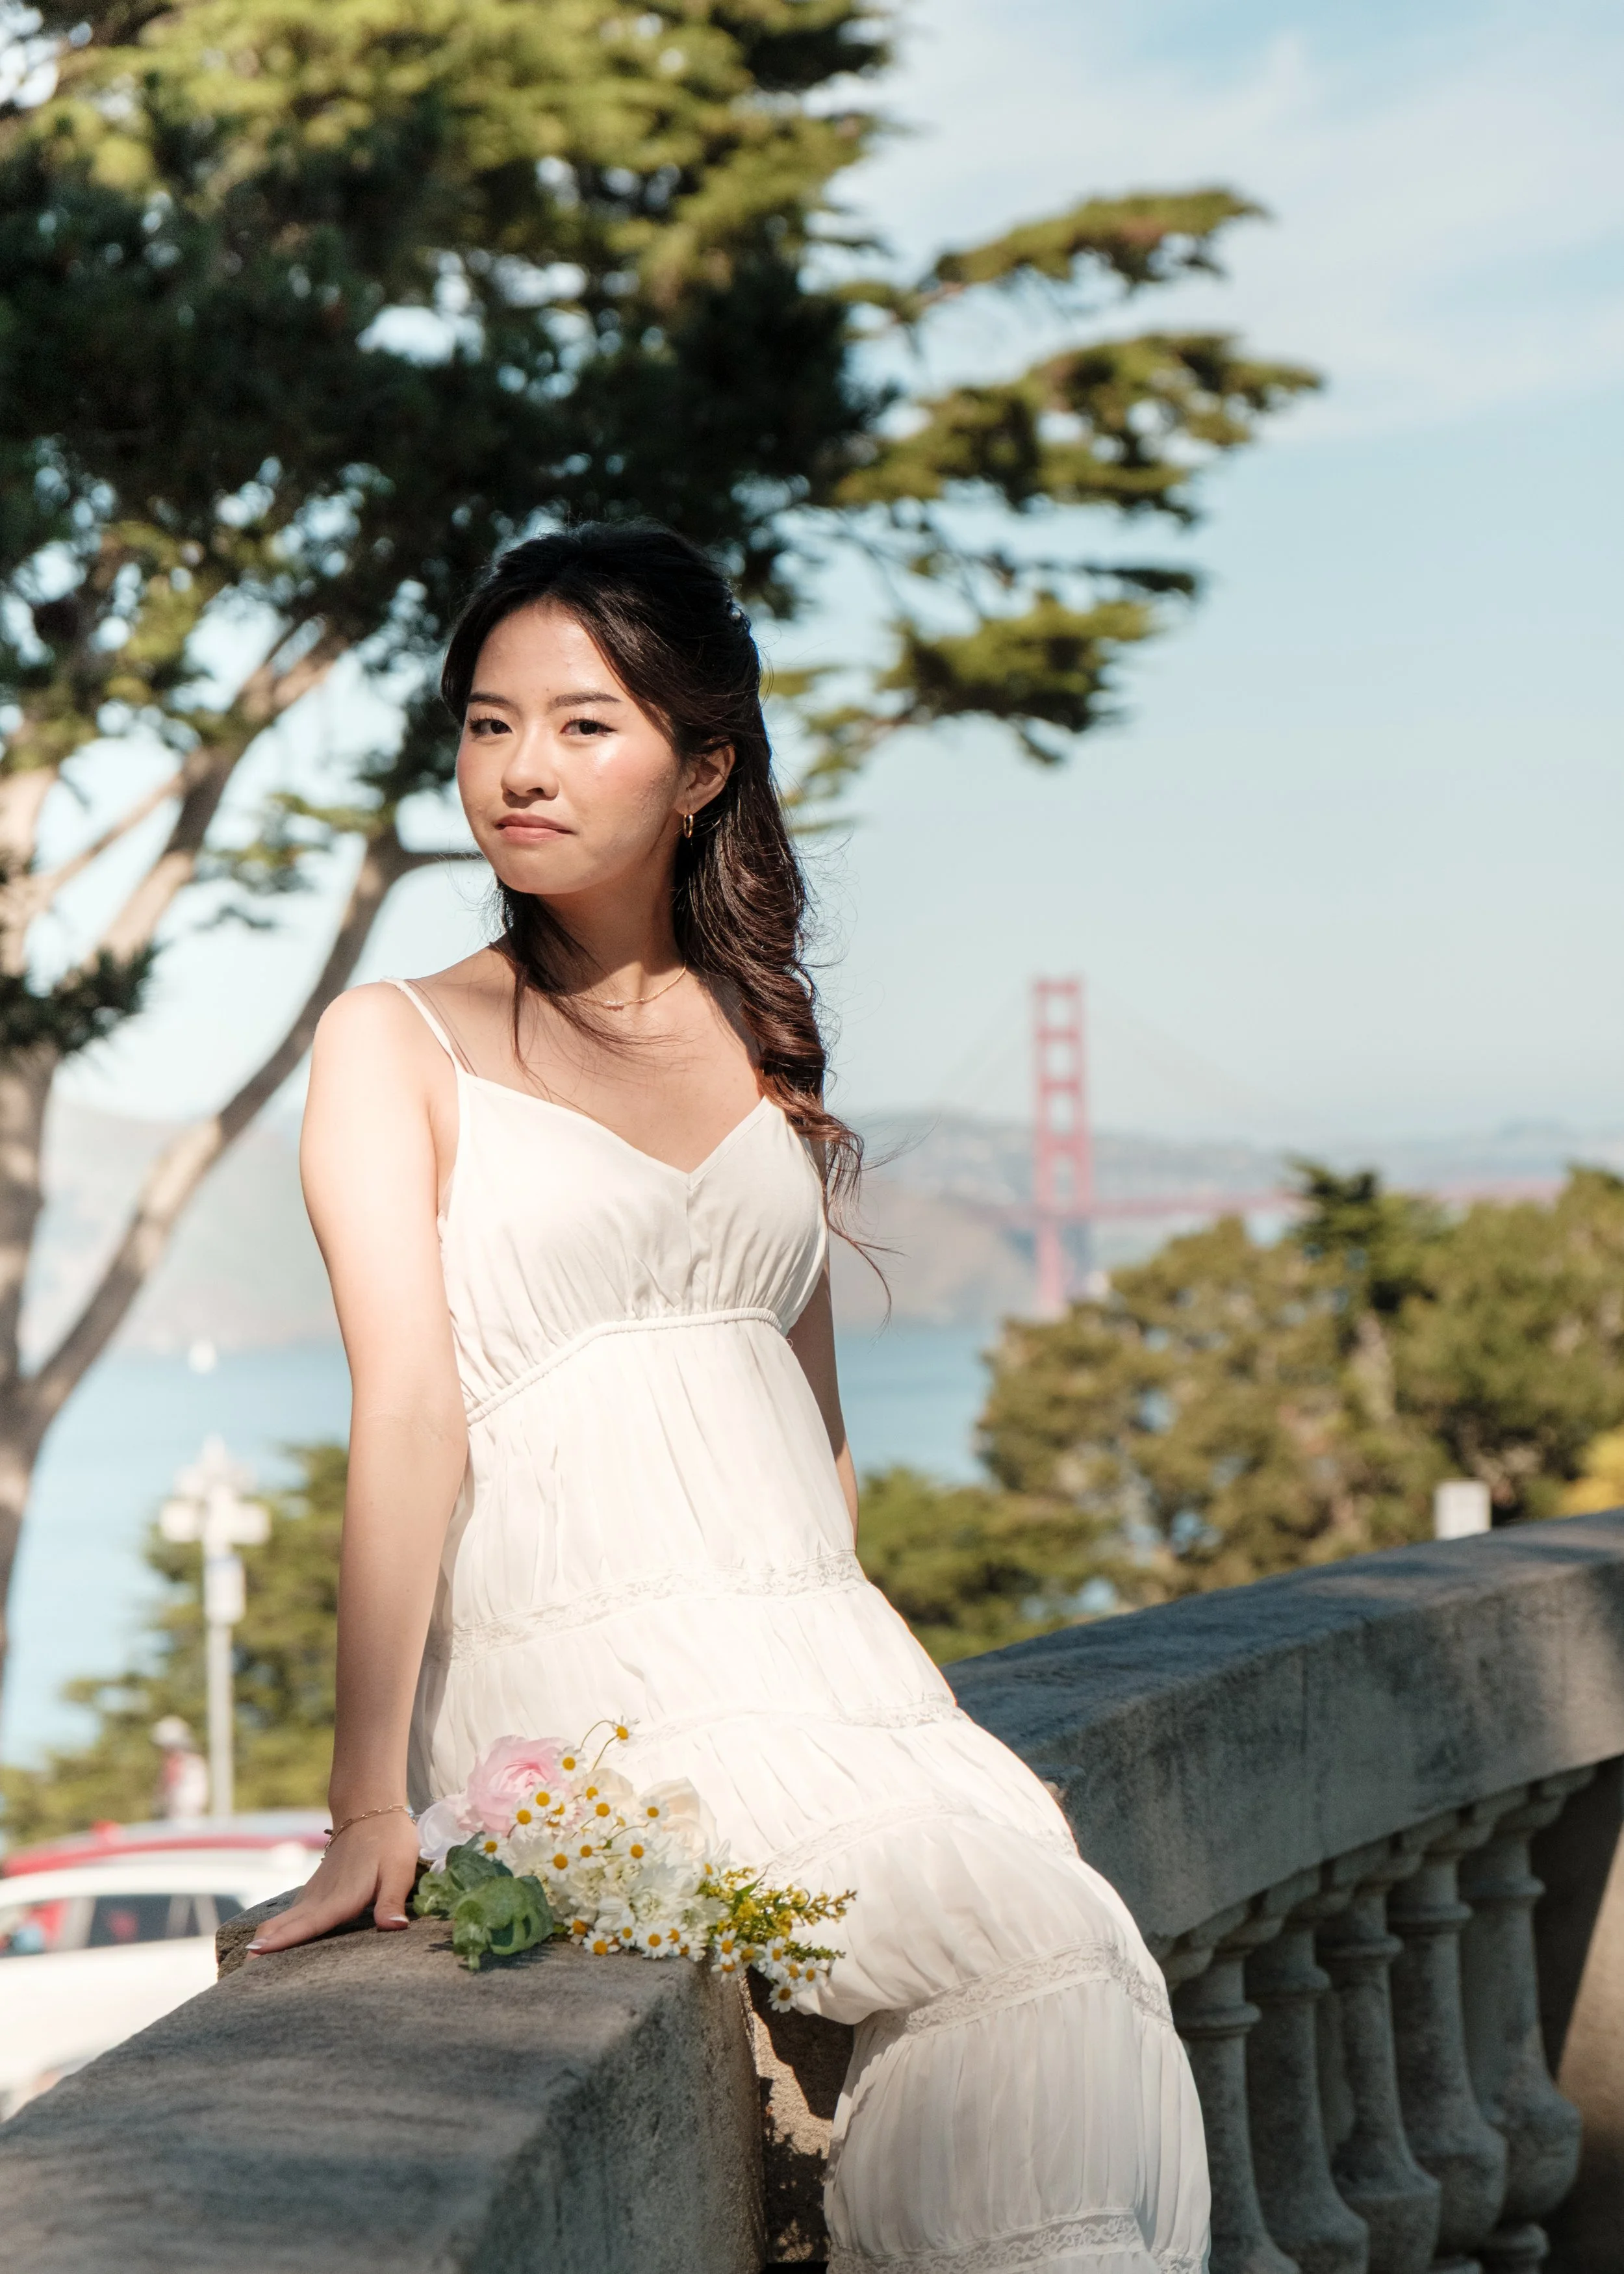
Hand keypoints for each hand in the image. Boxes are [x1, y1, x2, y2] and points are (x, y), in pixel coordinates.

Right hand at [246, 1811, 422, 1954]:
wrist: (371, 1812)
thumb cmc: (389, 1842)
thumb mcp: (399, 1871)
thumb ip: (392, 1901)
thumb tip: (394, 1928)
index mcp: (341, 1898)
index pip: (309, 1924)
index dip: (283, 1939)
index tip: (256, 1952)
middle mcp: (321, 1898)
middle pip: (285, 1925)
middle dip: (263, 1948)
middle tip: (241, 1974)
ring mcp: (314, 1894)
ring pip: (283, 1919)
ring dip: (265, 1939)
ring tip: (247, 1965)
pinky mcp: (315, 1892)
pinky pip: (290, 1915)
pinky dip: (275, 1930)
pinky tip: (267, 1942)